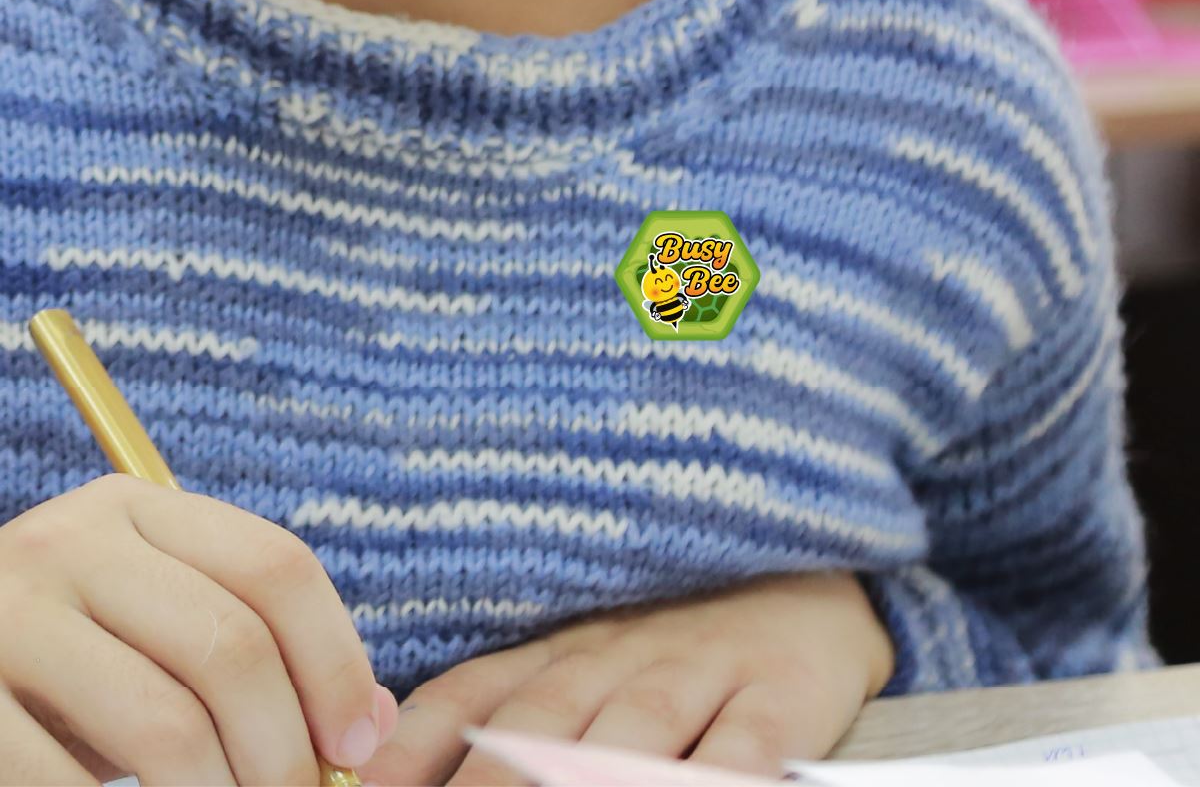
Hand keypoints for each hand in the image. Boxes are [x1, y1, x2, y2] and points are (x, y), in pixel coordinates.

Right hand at [0, 474, 399, 784]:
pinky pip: (71, 784)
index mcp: (139, 509)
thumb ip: (260, 652)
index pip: (278, 566)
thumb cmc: (73, 664)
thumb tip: (372, 720)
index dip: (337, 661)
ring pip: (167, 725)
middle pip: (233, 646)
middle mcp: (74, 543)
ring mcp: (8, 615)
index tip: (359, 742)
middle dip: (286, 749)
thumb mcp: (161, 629)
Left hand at [360, 572, 894, 785]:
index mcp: (563, 651)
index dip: (416, 748)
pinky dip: (714, 775)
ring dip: (581, 783)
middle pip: (539, 726)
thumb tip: (397, 768)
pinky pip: (743, 742)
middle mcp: (618, 657)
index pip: (471, 695)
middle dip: (487, 783)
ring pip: (630, 732)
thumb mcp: (588, 667)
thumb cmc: (676, 648)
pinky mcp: (779, 691)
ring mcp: (699, 669)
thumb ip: (510, 715)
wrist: (808, 586)